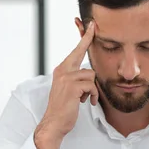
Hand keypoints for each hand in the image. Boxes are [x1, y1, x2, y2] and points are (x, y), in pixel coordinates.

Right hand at [34, 21, 97, 148]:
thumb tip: (90, 74)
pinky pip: (92, 85)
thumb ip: (76, 79)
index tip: (90, 25)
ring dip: (92, 89)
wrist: (54, 123)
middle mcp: (62, 70)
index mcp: (62, 70)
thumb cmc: (64, 109)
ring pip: (91, 75)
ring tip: (84, 98)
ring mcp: (66, 77)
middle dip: (87, 38)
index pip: (75, 51)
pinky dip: (92, 96)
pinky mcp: (72, 86)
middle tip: (93, 25)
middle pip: (80, 51)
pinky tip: (86, 102)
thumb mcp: (69, 90)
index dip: (83, 38)